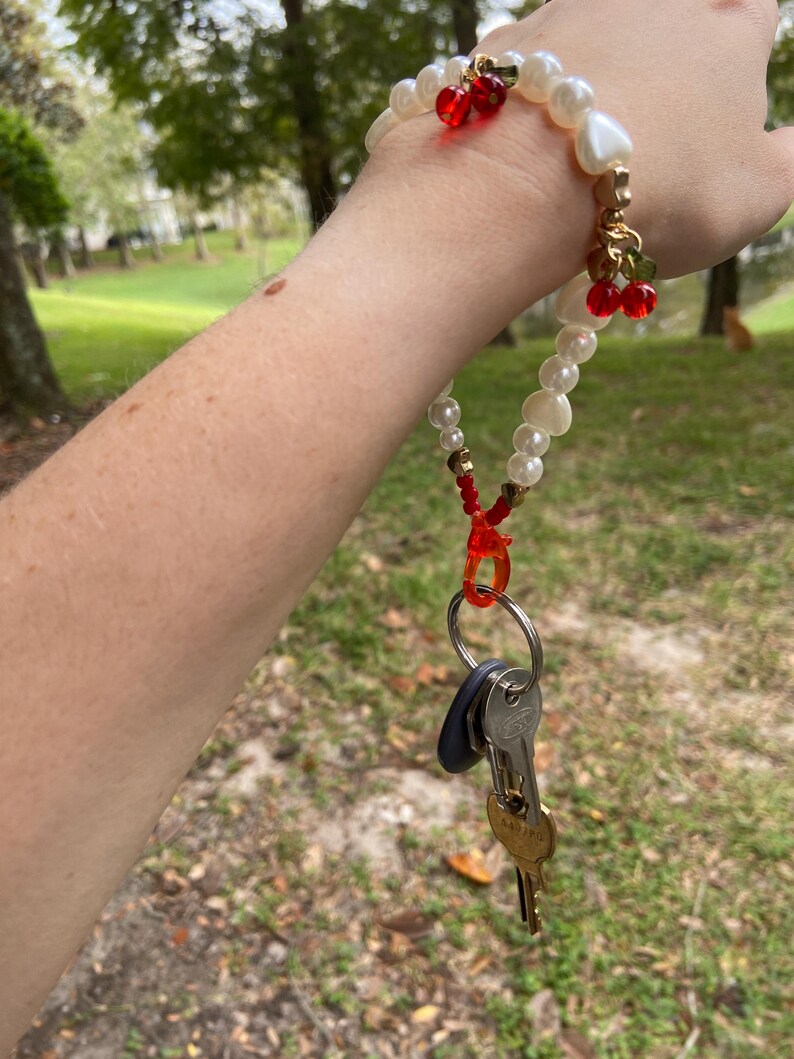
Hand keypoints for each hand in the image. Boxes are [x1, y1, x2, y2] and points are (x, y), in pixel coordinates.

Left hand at [366, 0, 793, 284]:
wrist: (538, 181)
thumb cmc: (664, 190)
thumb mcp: (760, 194)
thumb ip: (787, 161)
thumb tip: (787, 144)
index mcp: (726, 33)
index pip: (752, 13)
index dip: (743, 44)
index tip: (726, 87)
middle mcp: (650, 5)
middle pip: (672, 11)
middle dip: (669, 52)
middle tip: (655, 120)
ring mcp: (573, 14)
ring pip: (595, 22)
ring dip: (597, 65)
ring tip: (591, 127)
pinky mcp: (505, 48)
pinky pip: (524, 59)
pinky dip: (528, 93)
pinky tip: (527, 133)